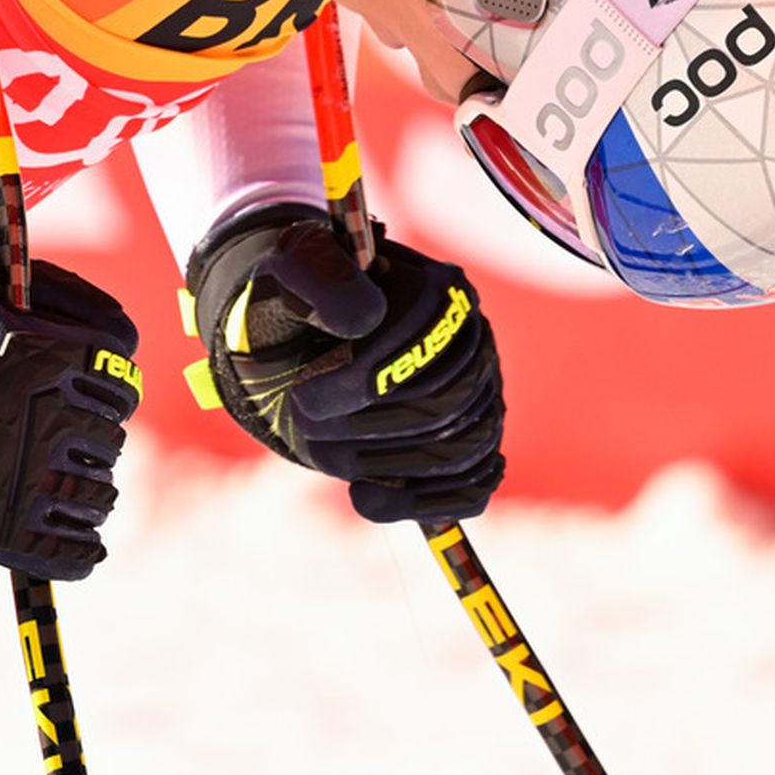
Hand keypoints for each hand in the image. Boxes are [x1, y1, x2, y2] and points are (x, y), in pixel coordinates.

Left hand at [183, 205, 502, 522]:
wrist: (307, 335)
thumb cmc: (301, 301)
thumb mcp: (293, 271)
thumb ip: (319, 277)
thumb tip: (362, 319)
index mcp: (437, 291)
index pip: (420, 347)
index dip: (359, 382)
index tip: (303, 397)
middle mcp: (472, 341)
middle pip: (442, 407)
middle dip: (362, 428)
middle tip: (305, 426)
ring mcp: (481, 393)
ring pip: (459, 452)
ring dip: (380, 466)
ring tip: (326, 451)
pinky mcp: (473, 438)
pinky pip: (470, 487)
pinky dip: (419, 503)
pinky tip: (365, 496)